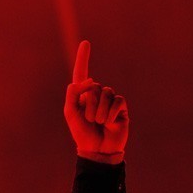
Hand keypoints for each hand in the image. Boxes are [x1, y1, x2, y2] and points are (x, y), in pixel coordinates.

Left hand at [64, 40, 128, 163]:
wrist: (98, 150)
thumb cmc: (82, 133)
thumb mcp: (71, 113)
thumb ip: (73, 94)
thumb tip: (90, 80)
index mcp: (82, 95)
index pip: (82, 73)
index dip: (83, 58)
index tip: (86, 43)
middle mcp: (96, 94)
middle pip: (94, 87)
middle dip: (90, 106)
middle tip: (91, 121)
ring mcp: (109, 100)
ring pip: (106, 93)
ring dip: (100, 111)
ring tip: (100, 123)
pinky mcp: (121, 107)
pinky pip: (117, 101)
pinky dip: (111, 112)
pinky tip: (110, 122)